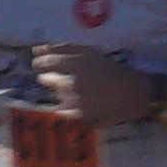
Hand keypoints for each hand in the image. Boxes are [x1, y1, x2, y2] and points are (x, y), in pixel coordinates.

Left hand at [32, 45, 155, 127]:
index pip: (44, 63)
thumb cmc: (109, 69)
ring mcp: (74, 102)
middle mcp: (70, 83)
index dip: (41, 63)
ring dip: (63, 93)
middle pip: (47, 80)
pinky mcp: (78, 118)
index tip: (42, 64)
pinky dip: (70, 107)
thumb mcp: (88, 52)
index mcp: (74, 64)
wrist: (130, 94)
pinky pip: (64, 111)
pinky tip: (84, 102)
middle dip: (52, 78)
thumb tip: (35, 50)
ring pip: (56, 96)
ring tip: (82, 90)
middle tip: (68, 78)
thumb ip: (61, 48)